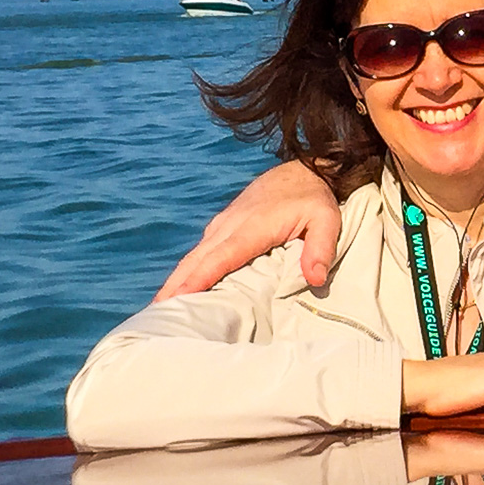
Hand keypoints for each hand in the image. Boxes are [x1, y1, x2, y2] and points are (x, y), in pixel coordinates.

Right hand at [155, 161, 340, 299]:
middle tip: (155, 315)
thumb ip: (321, 249)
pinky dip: (186, 271)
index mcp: (253, 226)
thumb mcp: (327, 220)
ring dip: (176, 280)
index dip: (199, 278)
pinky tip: (179, 289)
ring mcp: (223, 224)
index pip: (221, 256)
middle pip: (197, 259)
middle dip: (176, 286)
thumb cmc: (315, 198)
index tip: (178, 298)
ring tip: (159, 309)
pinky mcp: (222, 226)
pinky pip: (200, 252)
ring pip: (194, 256)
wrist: (303, 169)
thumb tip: (315, 280)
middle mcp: (230, 225)